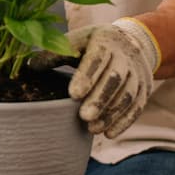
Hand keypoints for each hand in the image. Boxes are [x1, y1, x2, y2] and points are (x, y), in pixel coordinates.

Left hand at [64, 18, 161, 138]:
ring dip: (111, 113)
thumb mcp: (76, 41)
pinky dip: (124, 121)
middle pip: (115, 78)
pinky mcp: (145, 89)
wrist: (131, 42)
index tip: (73, 94)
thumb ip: (55, 53)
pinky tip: (109, 134)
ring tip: (92, 128)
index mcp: (105, 41)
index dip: (86, 77)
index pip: (97, 59)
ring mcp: (138, 73)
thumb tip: (29, 65)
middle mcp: (125, 56)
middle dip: (100, 99)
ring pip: (128, 95)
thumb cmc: (93, 44)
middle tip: (84, 116)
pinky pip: (137, 107)